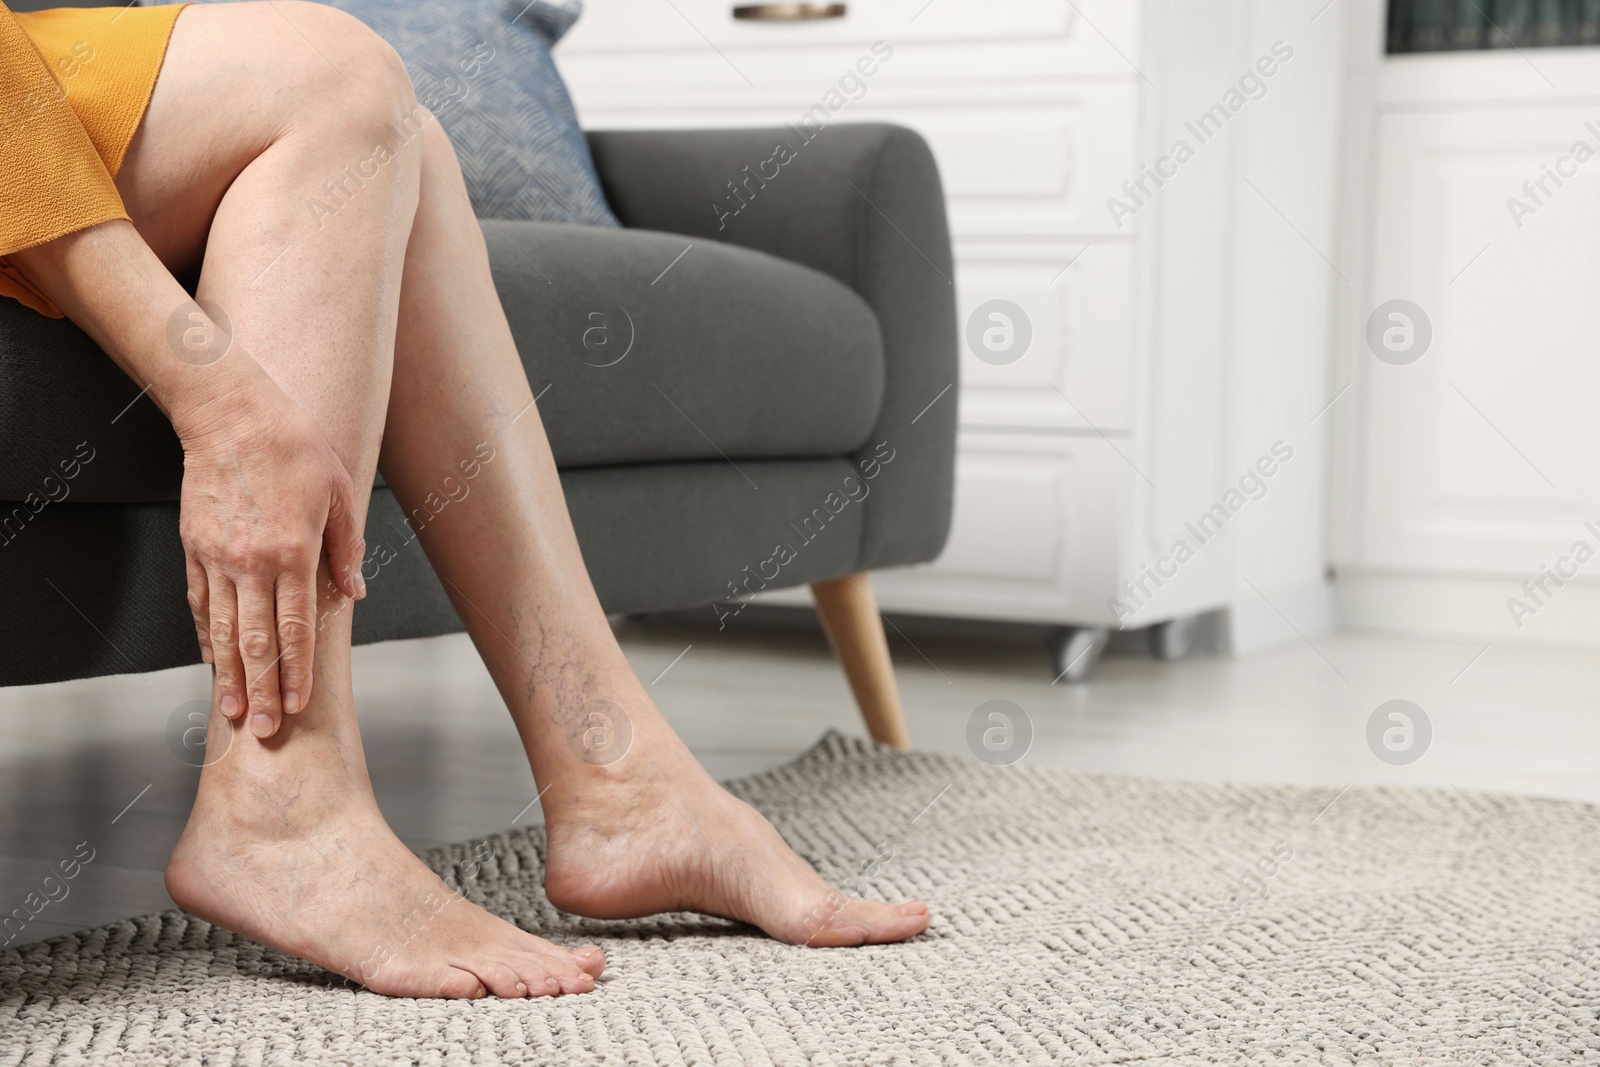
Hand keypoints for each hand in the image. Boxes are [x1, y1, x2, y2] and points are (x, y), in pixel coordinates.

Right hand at [176, 366, 365, 738]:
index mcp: (294, 552)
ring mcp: (218, 557)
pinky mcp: (194, 547)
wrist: (232, 413)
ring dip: (229, 675)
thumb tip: (353, 594)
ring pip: (223, 630)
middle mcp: (253, 562)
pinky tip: (213, 662)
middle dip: (261, 691)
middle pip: (256, 642)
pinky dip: (207, 636)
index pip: (296, 628)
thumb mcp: (340, 493)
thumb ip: (345, 550)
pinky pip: (201, 603)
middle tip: (263, 731)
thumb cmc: (296, 448)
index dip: (296, 672)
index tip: (297, 705)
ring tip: (232, 713)